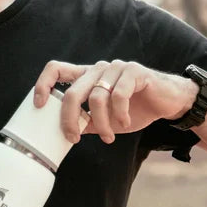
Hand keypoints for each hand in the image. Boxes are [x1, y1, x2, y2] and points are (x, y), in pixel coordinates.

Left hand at [32, 60, 196, 143]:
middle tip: (74, 137)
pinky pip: (118, 95)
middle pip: (73, 92)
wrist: (169, 102)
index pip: (57, 70)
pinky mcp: (135, 72)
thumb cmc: (135, 109)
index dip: (43, 84)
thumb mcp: (106, 120)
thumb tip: (65, 134)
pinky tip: (125, 123)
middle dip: (70, 119)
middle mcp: (98, 69)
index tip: (38, 105)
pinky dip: (119, 114)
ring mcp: (116, 68)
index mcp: (87, 77)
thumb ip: (86, 122)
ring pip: (96, 97)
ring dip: (101, 123)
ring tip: (110, 136)